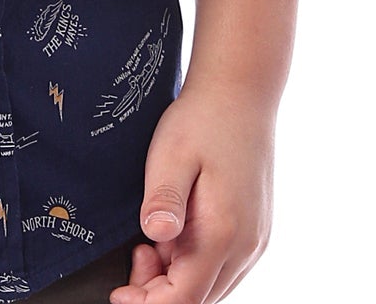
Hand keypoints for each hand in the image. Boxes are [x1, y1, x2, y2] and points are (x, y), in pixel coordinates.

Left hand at [109, 78, 274, 303]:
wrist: (240, 93)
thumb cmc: (203, 120)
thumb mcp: (171, 153)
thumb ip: (164, 198)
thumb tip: (154, 236)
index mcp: (224, 233)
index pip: (187, 298)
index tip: (120, 296)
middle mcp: (246, 246)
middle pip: (200, 298)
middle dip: (160, 292)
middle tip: (134, 253)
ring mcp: (255, 240)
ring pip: (212, 286)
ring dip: (177, 278)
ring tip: (149, 242)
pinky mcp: (255, 231)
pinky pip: (223, 267)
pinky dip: (195, 264)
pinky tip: (175, 234)